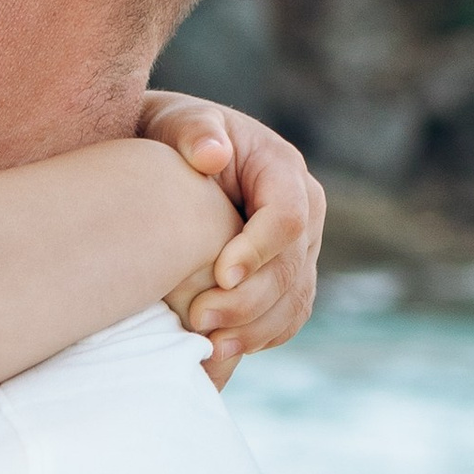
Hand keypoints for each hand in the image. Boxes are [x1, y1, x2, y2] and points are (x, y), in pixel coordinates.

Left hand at [136, 92, 324, 385]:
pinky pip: (286, 317)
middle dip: (248, 299)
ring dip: (254, 329)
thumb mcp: (177, 122)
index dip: (259, 249)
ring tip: (208, 347)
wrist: (170, 164)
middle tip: (198, 318)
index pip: (288, 215)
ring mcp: (299, 249)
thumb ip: (194, 131)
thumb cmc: (169, 138)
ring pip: (293, 299)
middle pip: (292, 267)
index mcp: (283, 169)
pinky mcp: (286, 279)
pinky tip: (220, 351)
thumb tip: (212, 153)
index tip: (219, 274)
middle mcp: (304, 210)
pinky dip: (259, 338)